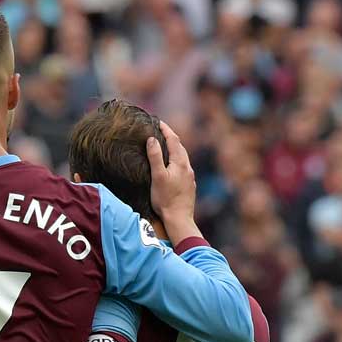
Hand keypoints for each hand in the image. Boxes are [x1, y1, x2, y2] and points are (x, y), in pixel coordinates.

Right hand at [147, 121, 196, 237]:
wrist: (179, 219)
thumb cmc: (166, 199)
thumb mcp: (157, 176)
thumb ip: (155, 157)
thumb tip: (152, 139)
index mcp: (180, 163)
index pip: (174, 139)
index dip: (165, 129)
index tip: (157, 122)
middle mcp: (188, 167)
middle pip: (180, 147)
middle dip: (170, 137)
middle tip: (159, 132)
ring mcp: (190, 177)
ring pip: (182, 158)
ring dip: (174, 149)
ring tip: (164, 147)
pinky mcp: (189, 185)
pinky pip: (183, 167)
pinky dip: (176, 161)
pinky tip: (171, 167)